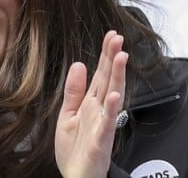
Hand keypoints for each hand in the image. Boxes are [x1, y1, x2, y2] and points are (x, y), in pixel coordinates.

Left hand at [55, 31, 128, 177]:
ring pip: (113, 94)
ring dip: (118, 75)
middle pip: (109, 78)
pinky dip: (112, 109)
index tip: (111, 35)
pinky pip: (108, 122)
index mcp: (91, 101)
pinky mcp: (101, 139)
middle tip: (118, 38)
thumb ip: (74, 90)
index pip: (101, 72)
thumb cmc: (74, 152)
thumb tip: (79, 64)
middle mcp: (100, 108)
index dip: (106, 54)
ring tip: (121, 57)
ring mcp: (103, 122)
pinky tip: (115, 96)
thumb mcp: (67, 116)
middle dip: (113, 57)